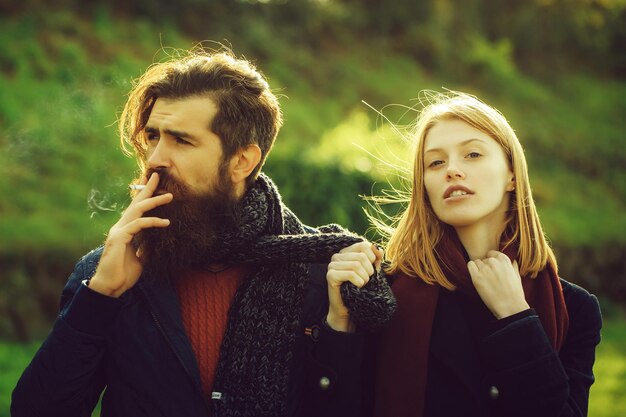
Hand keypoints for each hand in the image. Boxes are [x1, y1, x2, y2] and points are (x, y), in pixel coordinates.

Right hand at [88, 173, 172, 297]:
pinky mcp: (119, 238)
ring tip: (169, 196)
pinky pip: (138, 225)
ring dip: (154, 201)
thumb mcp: (140, 258)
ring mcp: (118, 231)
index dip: (145, 196)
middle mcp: (120, 227)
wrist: (110, 287)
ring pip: (137, 210)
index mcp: (125, 230)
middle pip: (136, 203)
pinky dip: (152, 222)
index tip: (155, 183)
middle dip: (147, 189)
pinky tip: (165, 223)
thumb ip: (146, 248)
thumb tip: (155, 243)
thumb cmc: (123, 274)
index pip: (136, 209)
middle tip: (159, 177)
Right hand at [325, 241, 382, 331]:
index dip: (372, 258)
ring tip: (361, 284)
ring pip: (356, 265)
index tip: (370, 270)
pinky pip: (351, 274)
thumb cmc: (360, 288)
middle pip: (361, 256)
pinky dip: (358, 282)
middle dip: (369, 271)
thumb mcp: (371, 270)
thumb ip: (376, 258)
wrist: (348, 308)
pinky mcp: (330, 275)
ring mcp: (332, 265)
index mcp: (346, 251)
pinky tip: (356, 287)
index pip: (363, 245)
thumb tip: (377, 247)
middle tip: (366, 280)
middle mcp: (337, 255)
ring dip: (364, 278)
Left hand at [467, 250, 529, 318]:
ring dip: (479, 269)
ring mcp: (484, 269)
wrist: (510, 306)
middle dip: (486, 267)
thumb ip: (513, 266)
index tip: (492, 269)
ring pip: (477, 262)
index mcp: (504, 260)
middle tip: (489, 278)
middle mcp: (493, 262)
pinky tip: (476, 276)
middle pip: (484, 259)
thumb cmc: (515, 293)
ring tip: (484, 279)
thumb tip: (512, 260)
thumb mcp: (517, 276)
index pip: (492, 254)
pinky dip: (472, 269)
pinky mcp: (476, 277)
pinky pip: (470, 265)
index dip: (492, 262)